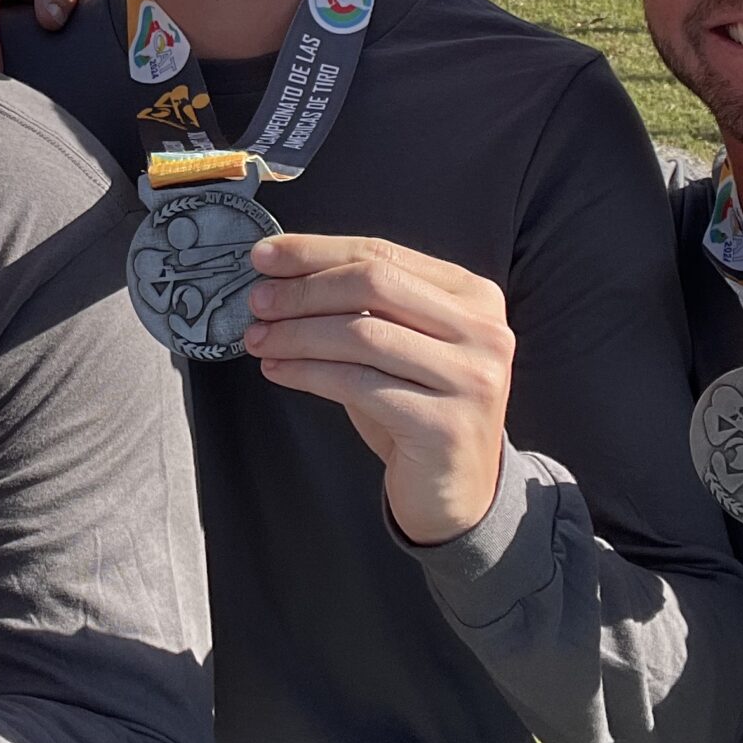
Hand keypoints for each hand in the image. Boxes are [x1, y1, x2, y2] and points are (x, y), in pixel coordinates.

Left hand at [239, 233, 514, 545]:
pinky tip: (277, 370)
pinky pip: (358, 384)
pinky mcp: (447, 424)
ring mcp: (472, 378)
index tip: (264, 256)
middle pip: (374, 284)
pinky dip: (307, 372)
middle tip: (257, 301)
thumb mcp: (397, 345)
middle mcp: (485, 330)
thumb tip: (281, 274)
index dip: (316, 251)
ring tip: (258, 339)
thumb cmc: (414, 408)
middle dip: (304, 290)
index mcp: (474, 296)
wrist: (455, 491)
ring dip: (297, 333)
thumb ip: (361, 306)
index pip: (383, 253)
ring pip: (362, 334)